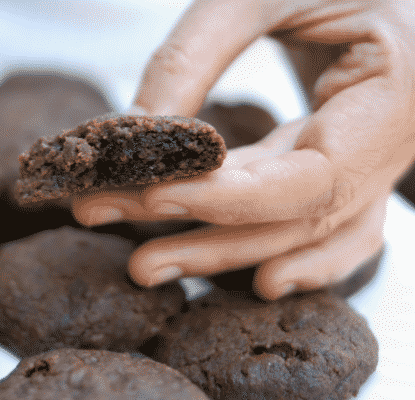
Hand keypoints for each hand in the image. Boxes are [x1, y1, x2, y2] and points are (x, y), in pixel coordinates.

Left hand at [72, 0, 414, 299]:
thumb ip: (194, 57)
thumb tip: (131, 134)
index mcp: (395, 93)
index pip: (313, 179)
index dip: (229, 200)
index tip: (151, 197)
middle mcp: (395, 140)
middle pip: (297, 219)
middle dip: (206, 241)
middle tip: (131, 260)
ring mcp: (375, 157)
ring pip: (303, 231)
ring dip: (224, 255)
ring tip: (147, 266)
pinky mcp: (346, 159)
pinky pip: (325, 225)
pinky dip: (288, 255)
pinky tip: (250, 279)